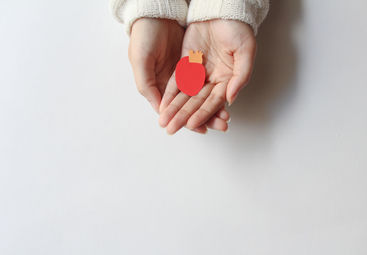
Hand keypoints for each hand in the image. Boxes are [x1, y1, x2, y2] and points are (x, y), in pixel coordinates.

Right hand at [129, 18, 227, 133]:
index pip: (175, 110)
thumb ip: (147, 86)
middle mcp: (171, 83)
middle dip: (206, 117)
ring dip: (212, 107)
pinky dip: (214, 90)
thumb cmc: (142, 36)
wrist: (155, 13)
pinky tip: (224, 98)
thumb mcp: (141, 61)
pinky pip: (206, 80)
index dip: (189, 120)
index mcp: (156, 86)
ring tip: (225, 117)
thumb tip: (160, 109)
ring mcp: (184, 73)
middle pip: (191, 105)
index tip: (202, 129)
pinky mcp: (193, 62)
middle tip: (221, 126)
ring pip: (200, 95)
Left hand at [158, 20, 255, 133]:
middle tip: (172, 129)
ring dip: (175, 109)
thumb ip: (241, 76)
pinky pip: (177, 80)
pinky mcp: (186, 63)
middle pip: (196, 102)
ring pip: (185, 95)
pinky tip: (163, 104)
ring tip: (165, 122)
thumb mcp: (246, 51)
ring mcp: (198, 72)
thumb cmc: (238, 29)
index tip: (193, 124)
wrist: (222, 9)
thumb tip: (231, 99)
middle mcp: (212, 80)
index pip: (213, 102)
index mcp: (227, 80)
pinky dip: (170, 93)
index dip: (204, 114)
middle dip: (184, 117)